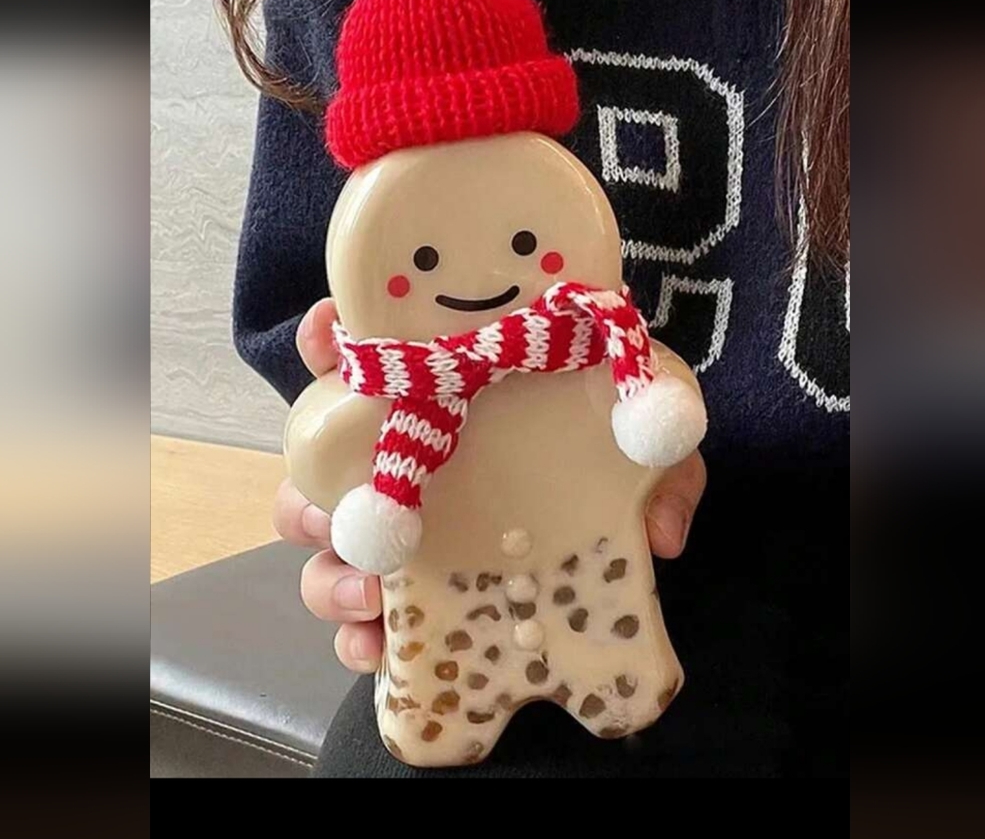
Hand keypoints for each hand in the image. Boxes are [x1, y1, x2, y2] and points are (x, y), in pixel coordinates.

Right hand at [275, 298, 706, 672]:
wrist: (625, 511)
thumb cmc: (620, 446)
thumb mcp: (651, 435)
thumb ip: (666, 463)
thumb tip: (660, 537)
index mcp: (449, 392)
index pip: (368, 354)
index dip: (328, 342)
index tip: (325, 342)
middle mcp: (411, 452)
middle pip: (319, 468)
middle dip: (311, 490)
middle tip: (343, 515)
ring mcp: (407, 523)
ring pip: (328, 545)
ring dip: (330, 572)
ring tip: (370, 596)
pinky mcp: (416, 586)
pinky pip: (363, 616)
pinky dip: (355, 637)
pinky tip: (377, 648)